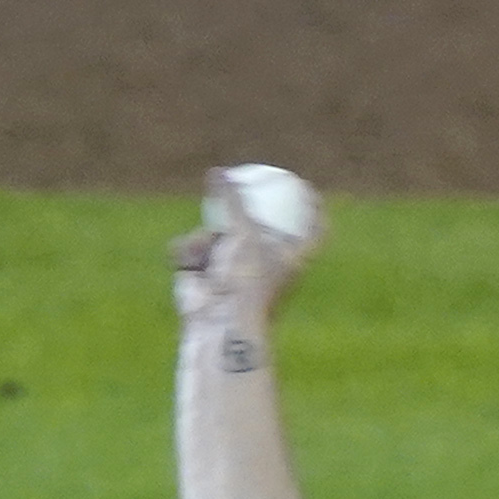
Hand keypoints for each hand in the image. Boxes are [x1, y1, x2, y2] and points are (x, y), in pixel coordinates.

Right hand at [170, 166, 323, 324]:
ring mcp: (234, 272)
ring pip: (215, 236)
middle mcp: (265, 265)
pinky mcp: (203, 278)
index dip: (313, 209)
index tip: (306, 187)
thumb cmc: (245, 284)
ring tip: (203, 250)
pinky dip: (187, 253)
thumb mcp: (244, 234)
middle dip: (239, 217)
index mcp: (291, 258)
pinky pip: (192, 251)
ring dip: (203, 239)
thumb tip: (218, 172)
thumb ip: (232, 200)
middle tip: (228, 189)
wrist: (220, 326)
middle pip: (257, 231)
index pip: (312, 231)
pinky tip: (185, 261)